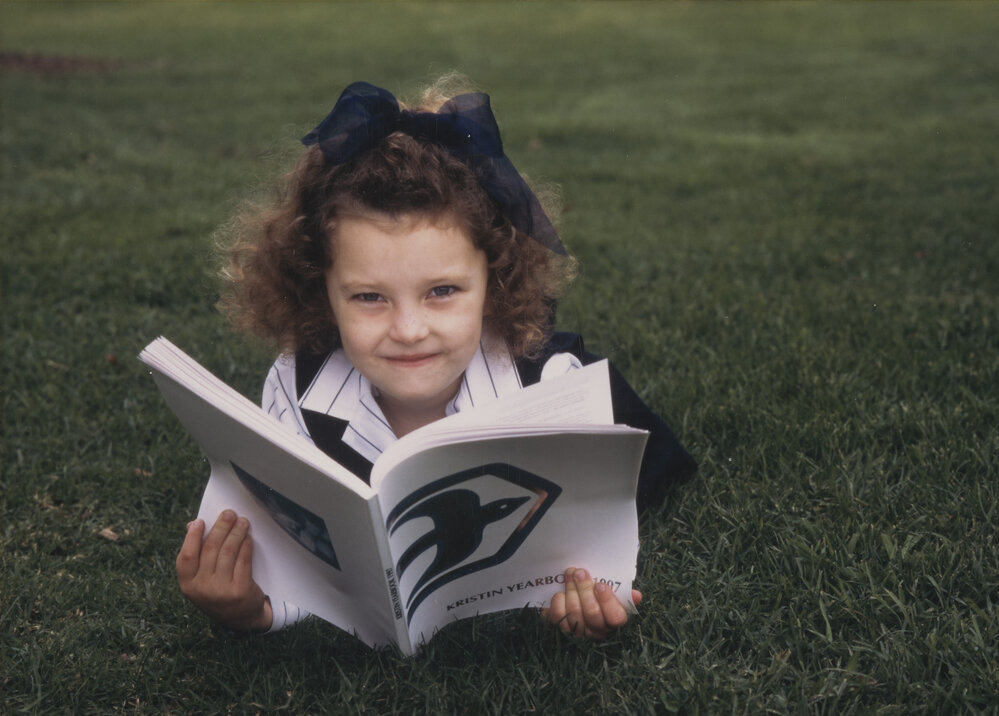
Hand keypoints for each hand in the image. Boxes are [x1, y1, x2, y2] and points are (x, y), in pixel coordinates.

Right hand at [176, 510, 272, 631]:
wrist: (242, 618)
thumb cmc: (219, 591)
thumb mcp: (201, 580)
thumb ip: (196, 555)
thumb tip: (191, 525)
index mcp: (188, 585)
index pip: (186, 557)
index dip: (191, 538)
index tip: (200, 521)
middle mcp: (202, 589)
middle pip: (210, 549)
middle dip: (221, 527)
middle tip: (229, 514)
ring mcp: (221, 591)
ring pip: (228, 552)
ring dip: (236, 533)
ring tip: (242, 522)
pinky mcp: (240, 591)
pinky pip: (243, 561)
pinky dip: (246, 546)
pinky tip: (248, 538)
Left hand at [540, 567, 641, 638]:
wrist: (577, 603)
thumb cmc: (599, 598)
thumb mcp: (614, 595)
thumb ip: (624, 594)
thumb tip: (636, 595)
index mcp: (613, 621)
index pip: (615, 618)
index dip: (607, 601)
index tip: (600, 584)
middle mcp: (597, 631)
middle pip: (592, 613)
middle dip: (584, 590)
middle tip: (579, 572)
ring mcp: (578, 632)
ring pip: (574, 614)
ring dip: (570, 591)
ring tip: (569, 574)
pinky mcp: (560, 628)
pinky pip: (557, 617)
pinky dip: (557, 602)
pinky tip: (560, 592)